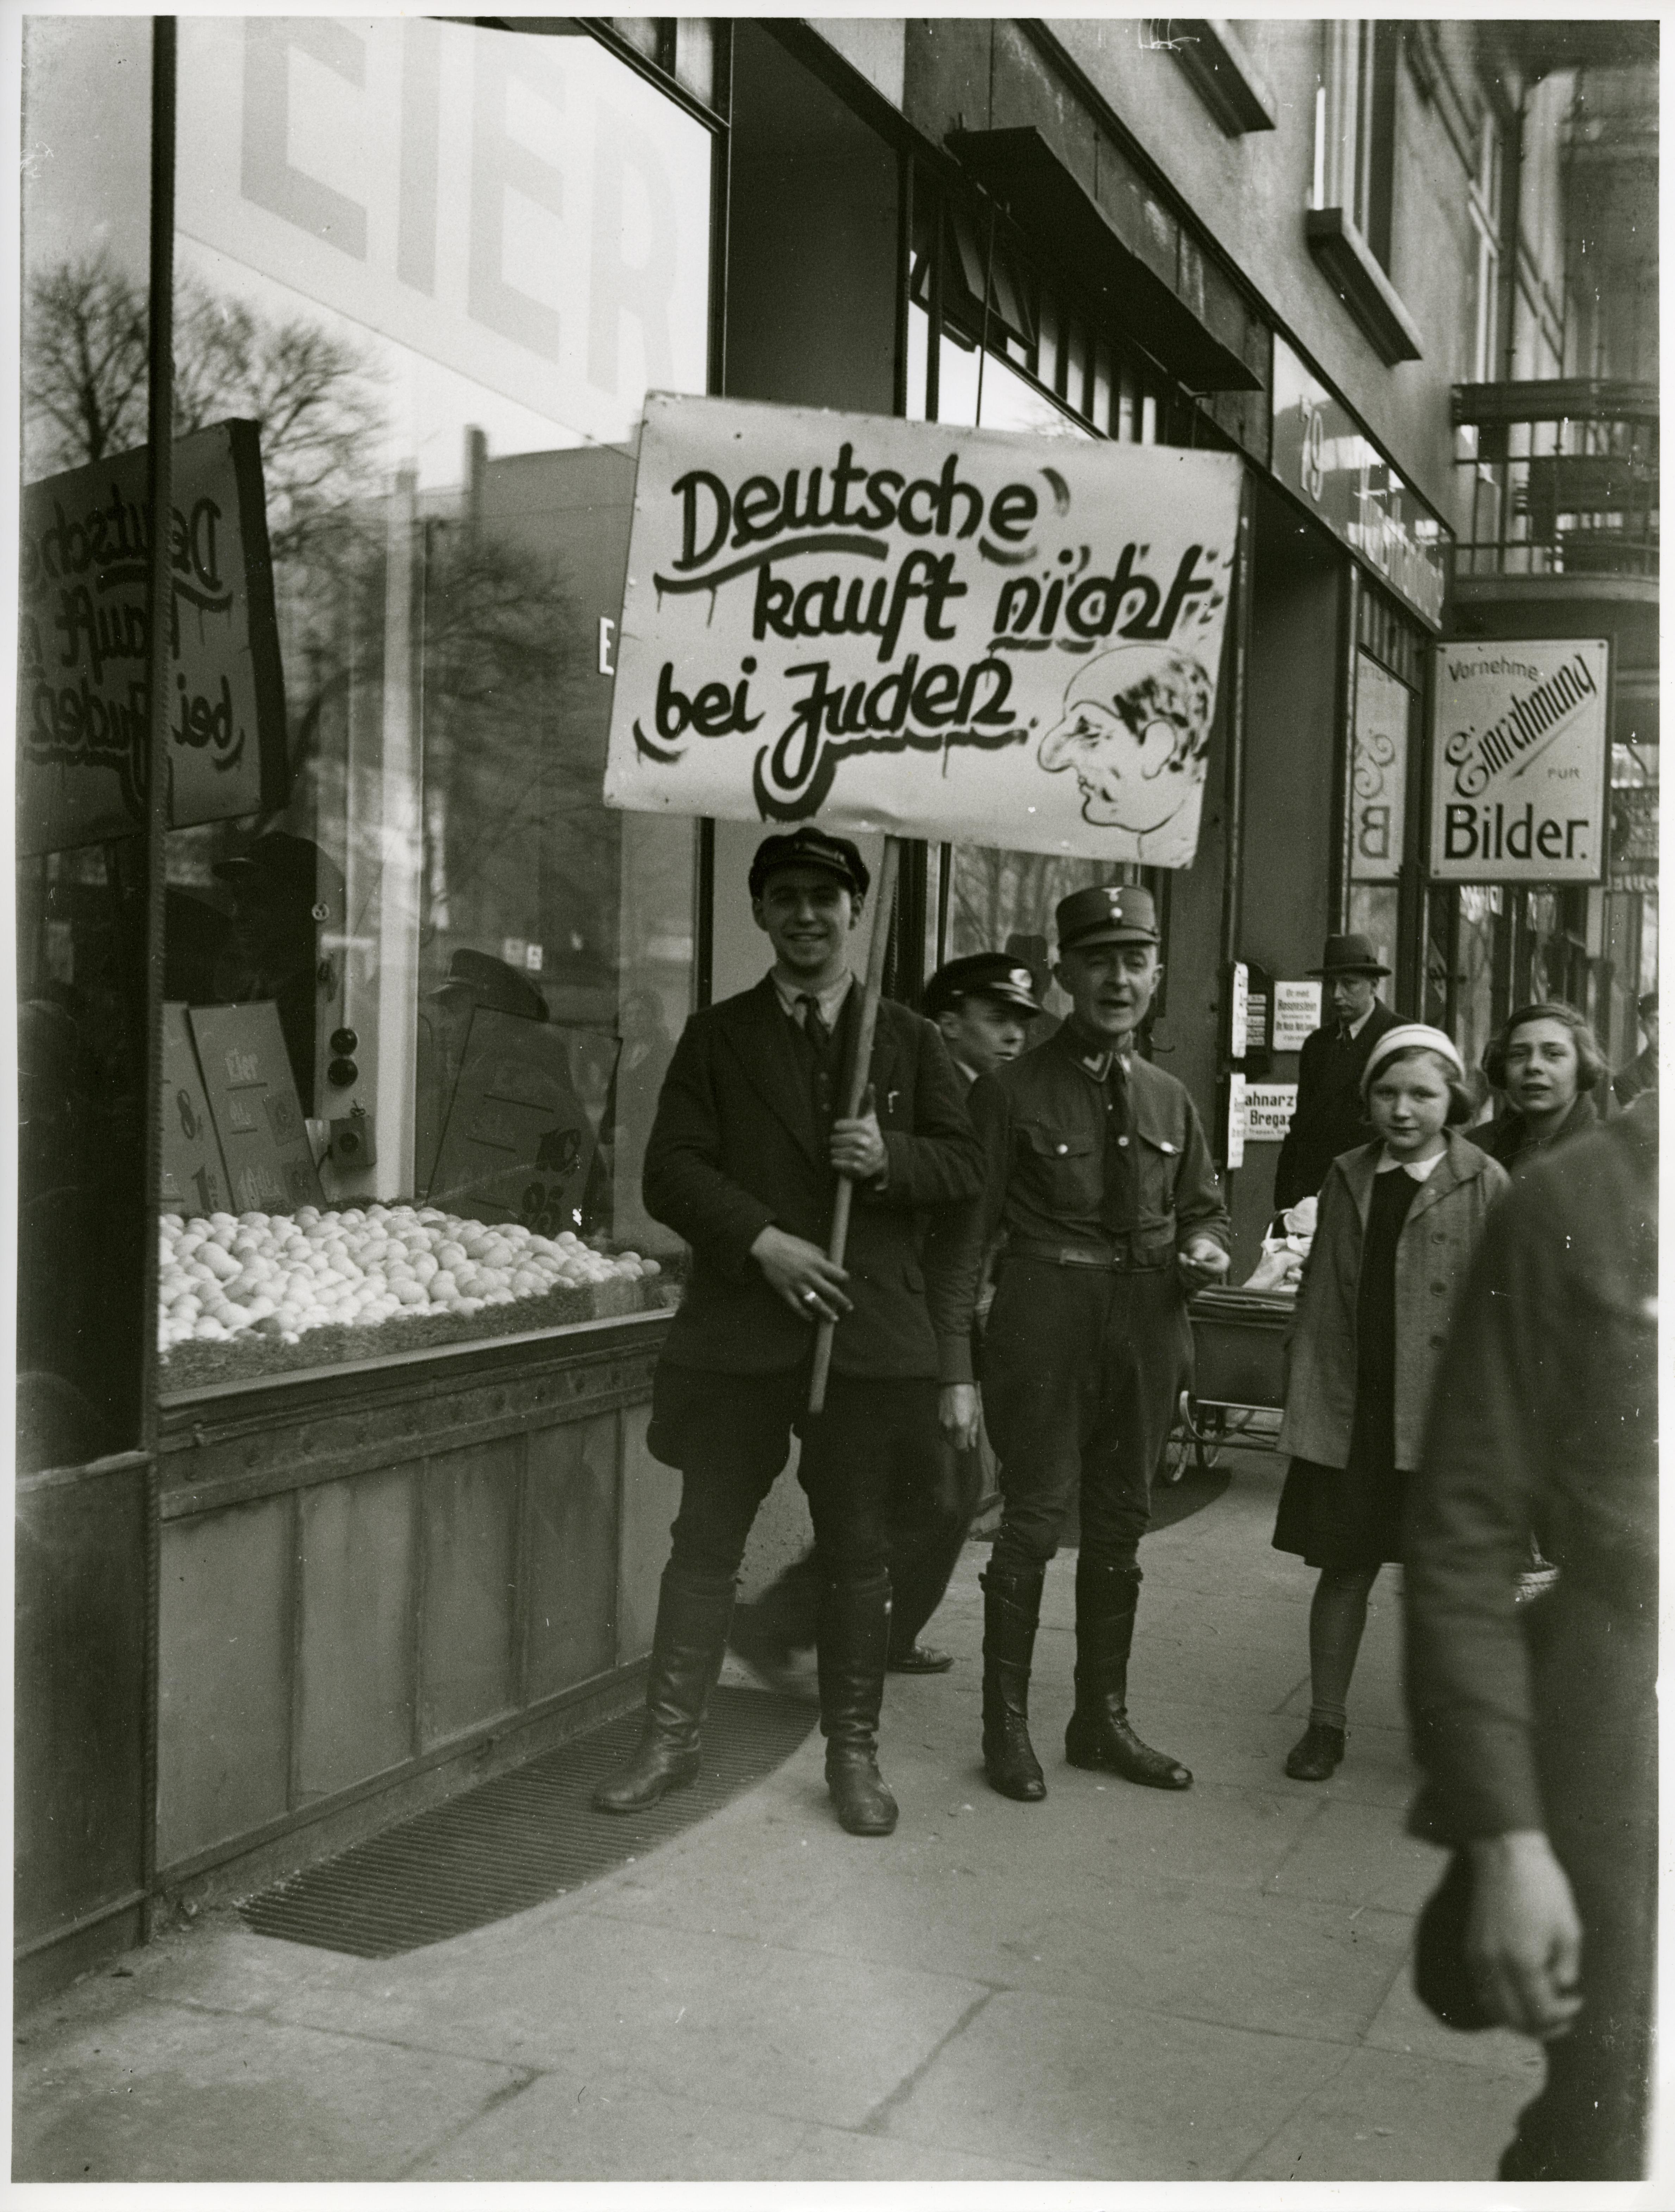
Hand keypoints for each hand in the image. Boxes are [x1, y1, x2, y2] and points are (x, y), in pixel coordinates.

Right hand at [750, 1225, 852, 1323]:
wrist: (768, 1247)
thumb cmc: (790, 1244)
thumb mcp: (810, 1246)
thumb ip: (823, 1257)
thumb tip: (832, 1265)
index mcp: (817, 1263)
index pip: (839, 1275)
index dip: (845, 1278)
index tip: (846, 1281)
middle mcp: (810, 1276)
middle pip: (832, 1292)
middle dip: (843, 1301)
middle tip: (849, 1307)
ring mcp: (797, 1285)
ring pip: (816, 1303)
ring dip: (827, 1312)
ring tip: (834, 1319)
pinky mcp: (785, 1291)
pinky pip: (797, 1306)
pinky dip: (804, 1314)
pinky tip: (811, 1318)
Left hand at [830, 1090, 887, 1182]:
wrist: (881, 1158)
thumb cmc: (871, 1135)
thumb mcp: (870, 1118)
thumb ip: (868, 1102)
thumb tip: (870, 1085)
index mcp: (865, 1128)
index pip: (838, 1125)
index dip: (837, 1127)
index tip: (840, 1129)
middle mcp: (863, 1142)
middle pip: (835, 1139)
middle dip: (835, 1140)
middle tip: (839, 1141)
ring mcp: (860, 1156)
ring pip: (834, 1151)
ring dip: (834, 1150)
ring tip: (841, 1150)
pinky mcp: (856, 1168)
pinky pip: (836, 1163)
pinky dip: (836, 1161)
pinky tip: (842, 1158)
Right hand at [938, 1382, 979, 1450]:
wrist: (954, 1383)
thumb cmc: (968, 1397)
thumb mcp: (976, 1413)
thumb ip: (973, 1431)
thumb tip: (972, 1444)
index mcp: (961, 1426)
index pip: (961, 1446)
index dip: (966, 1447)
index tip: (969, 1445)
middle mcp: (950, 1427)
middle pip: (953, 1444)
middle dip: (959, 1444)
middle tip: (965, 1438)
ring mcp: (942, 1423)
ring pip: (946, 1439)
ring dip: (952, 1439)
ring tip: (959, 1432)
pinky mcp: (937, 1418)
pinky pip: (941, 1431)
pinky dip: (946, 1433)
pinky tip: (952, 1427)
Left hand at [1177, 1238, 1229, 1291]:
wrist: (1196, 1252)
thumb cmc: (1202, 1247)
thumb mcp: (1202, 1245)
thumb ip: (1200, 1251)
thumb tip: (1195, 1259)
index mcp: (1222, 1265)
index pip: (1215, 1270)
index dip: (1202, 1267)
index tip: (1190, 1261)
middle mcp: (1215, 1276)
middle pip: (1203, 1277)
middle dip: (1189, 1267)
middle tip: (1180, 1254)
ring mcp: (1206, 1282)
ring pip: (1193, 1281)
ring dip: (1183, 1269)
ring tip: (1181, 1256)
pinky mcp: (1196, 1285)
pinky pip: (1186, 1283)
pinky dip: (1180, 1273)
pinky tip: (1180, 1265)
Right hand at [1465, 1831, 1584, 2040]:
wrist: (1505, 1854)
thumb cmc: (1543, 1888)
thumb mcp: (1569, 1928)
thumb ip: (1567, 1966)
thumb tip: (1562, 1989)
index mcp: (1522, 1961)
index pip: (1541, 2011)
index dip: (1563, 2016)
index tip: (1577, 2001)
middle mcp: (1494, 1965)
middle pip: (1514, 2019)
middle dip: (1541, 2027)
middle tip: (1563, 2019)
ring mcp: (1478, 1958)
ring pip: (1494, 2009)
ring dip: (1519, 2019)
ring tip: (1542, 2010)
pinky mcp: (1471, 1949)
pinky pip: (1483, 1991)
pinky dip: (1501, 2003)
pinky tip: (1519, 1993)